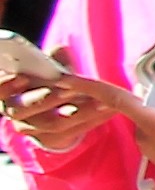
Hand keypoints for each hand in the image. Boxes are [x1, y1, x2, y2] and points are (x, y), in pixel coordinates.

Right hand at [2, 71, 125, 156]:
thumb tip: (60, 50)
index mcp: (7, 91)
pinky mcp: (52, 139)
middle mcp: (15, 112)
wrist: (56, 106)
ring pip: (52, 123)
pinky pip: (72, 131)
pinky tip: (110, 109)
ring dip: (79, 111)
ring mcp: (32, 128)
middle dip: (45, 99)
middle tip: (69, 90)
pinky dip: (92, 119)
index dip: (5, 85)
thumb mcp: (50, 66)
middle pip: (23, 110)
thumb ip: (52, 60)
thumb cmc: (50, 78)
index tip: (23, 77)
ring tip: (102, 100)